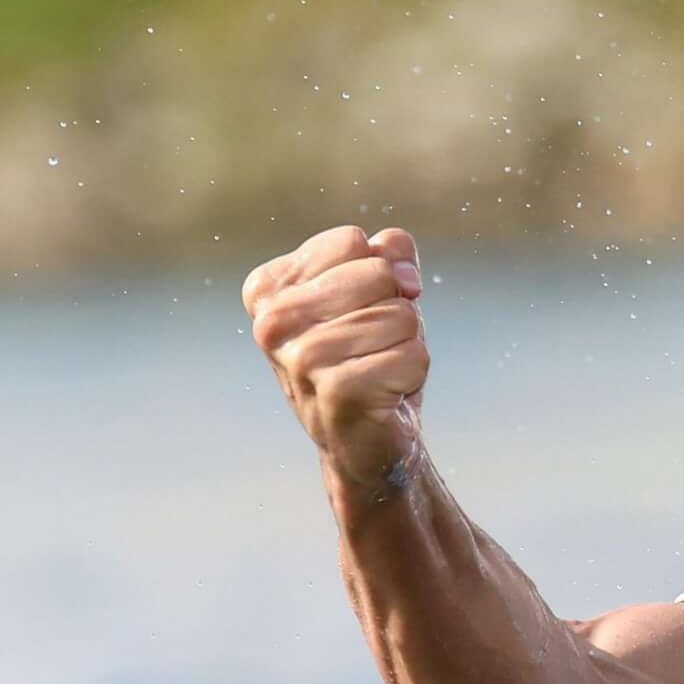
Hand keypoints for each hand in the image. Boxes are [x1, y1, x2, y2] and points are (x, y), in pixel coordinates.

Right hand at [246, 224, 428, 483]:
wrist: (364, 441)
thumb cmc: (368, 358)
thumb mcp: (375, 295)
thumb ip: (385, 255)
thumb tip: (394, 245)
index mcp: (269, 289)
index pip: (351, 242)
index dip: (378, 271)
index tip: (364, 308)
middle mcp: (273, 322)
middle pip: (379, 273)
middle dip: (397, 307)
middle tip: (375, 345)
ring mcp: (301, 358)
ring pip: (401, 315)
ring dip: (407, 343)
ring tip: (378, 370)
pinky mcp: (337, 390)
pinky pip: (412, 355)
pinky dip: (414, 373)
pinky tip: (386, 394)